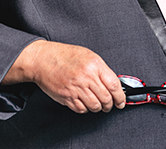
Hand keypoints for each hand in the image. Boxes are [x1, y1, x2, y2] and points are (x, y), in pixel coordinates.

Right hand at [3, 40, 125, 113]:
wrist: (43, 59)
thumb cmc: (65, 55)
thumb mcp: (88, 55)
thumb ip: (101, 69)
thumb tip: (112, 84)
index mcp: (94, 65)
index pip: (114, 85)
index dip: (120, 96)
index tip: (121, 101)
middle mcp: (86, 77)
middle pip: (106, 98)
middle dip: (110, 105)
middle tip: (110, 105)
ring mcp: (76, 88)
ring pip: (95, 106)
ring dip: (99, 108)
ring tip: (98, 105)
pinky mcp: (67, 97)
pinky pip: (81, 109)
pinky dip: (86, 109)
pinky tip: (86, 103)